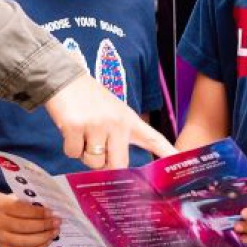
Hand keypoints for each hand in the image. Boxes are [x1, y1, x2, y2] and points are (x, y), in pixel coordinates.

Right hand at [0, 197, 59, 246]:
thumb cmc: (14, 206)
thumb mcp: (20, 199)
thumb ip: (33, 204)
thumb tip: (52, 213)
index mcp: (3, 206)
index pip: (21, 209)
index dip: (38, 212)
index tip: (51, 212)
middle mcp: (0, 223)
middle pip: (23, 226)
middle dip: (43, 225)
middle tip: (57, 223)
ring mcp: (1, 238)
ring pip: (25, 242)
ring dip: (43, 238)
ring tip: (55, 232)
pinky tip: (48, 241)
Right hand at [44, 74, 176, 169]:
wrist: (64, 78)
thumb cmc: (88, 99)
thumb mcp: (113, 111)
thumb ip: (119, 136)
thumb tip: (114, 168)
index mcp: (129, 119)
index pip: (153, 139)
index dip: (169, 153)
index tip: (182, 162)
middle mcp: (116, 122)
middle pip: (118, 164)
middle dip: (105, 165)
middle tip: (96, 148)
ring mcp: (96, 124)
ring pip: (93, 162)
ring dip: (84, 154)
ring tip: (83, 133)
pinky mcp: (76, 126)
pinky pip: (73, 154)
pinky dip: (69, 147)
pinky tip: (70, 129)